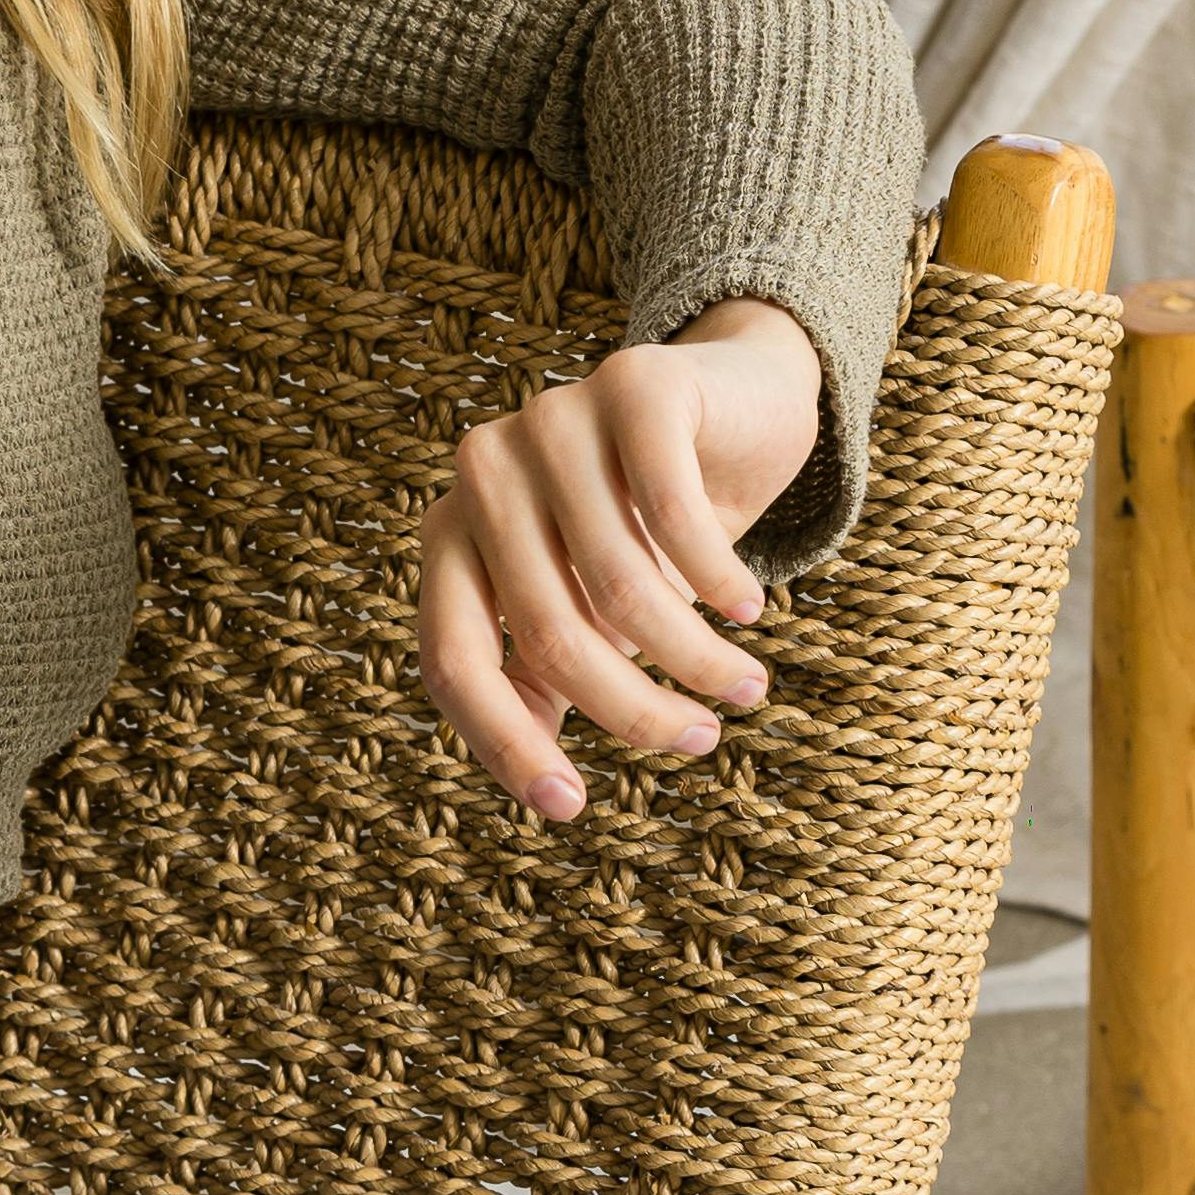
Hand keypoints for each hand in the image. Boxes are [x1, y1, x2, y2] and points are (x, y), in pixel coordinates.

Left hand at [413, 298, 825, 821]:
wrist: (731, 405)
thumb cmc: (647, 530)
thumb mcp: (586, 613)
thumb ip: (544, 680)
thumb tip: (540, 783)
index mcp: (448, 536)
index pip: (451, 661)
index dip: (502, 743)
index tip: (570, 809)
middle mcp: (481, 474)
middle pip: (545, 633)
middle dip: (631, 709)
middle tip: (701, 741)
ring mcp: (548, 420)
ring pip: (618, 585)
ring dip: (693, 656)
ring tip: (744, 689)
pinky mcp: (631, 386)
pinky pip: (672, 516)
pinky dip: (716, 578)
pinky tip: (745, 608)